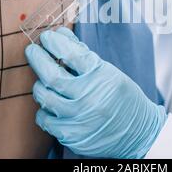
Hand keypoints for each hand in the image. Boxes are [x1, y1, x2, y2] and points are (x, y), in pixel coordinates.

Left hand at [25, 27, 166, 158]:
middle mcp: (89, 97)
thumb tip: (61, 36)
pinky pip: (45, 119)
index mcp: (101, 77)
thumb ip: (84, 56)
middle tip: (32, 50)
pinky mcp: (71, 135)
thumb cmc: (123, 98)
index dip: (55, 43)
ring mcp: (79, 119)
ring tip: (42, 80)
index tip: (48, 37)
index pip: (71, 54)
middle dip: (38, 58)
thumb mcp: (110, 72)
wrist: (139, 133)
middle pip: (52, 75)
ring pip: (45, 97)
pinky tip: (50, 104)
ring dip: (40, 85)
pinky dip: (44, 109)